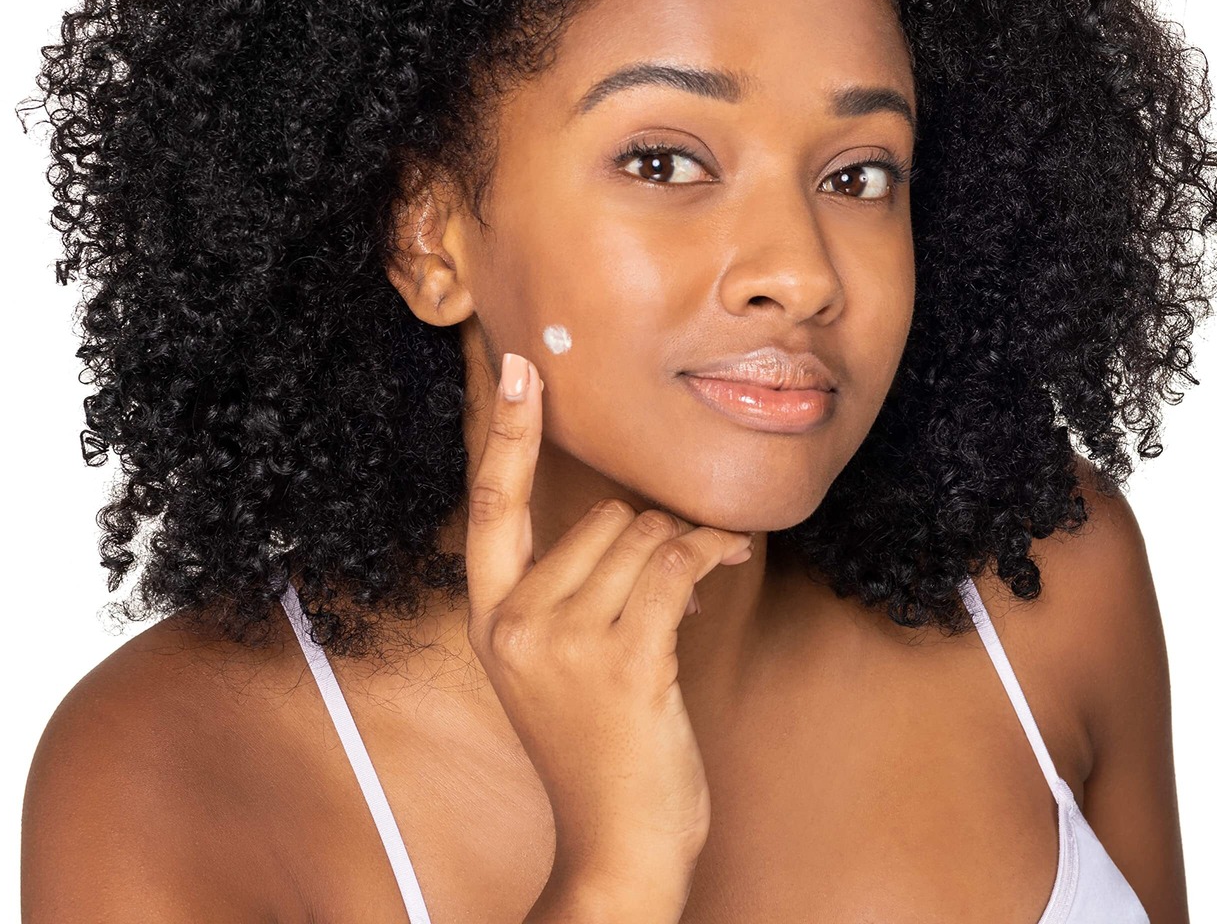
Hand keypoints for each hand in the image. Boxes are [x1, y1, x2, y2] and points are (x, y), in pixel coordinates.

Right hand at [465, 351, 753, 905]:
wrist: (617, 847)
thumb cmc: (598, 748)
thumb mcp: (554, 665)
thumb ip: (574, 591)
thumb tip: (646, 524)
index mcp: (492, 617)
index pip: (491, 504)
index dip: (504, 433)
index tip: (516, 369)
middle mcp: (516, 622)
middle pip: (603, 519)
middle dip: (650, 538)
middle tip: (675, 577)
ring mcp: (566, 640)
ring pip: (644, 538)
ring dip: (686, 553)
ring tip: (695, 591)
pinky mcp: (624, 658)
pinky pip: (677, 565)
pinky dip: (712, 555)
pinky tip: (725, 566)